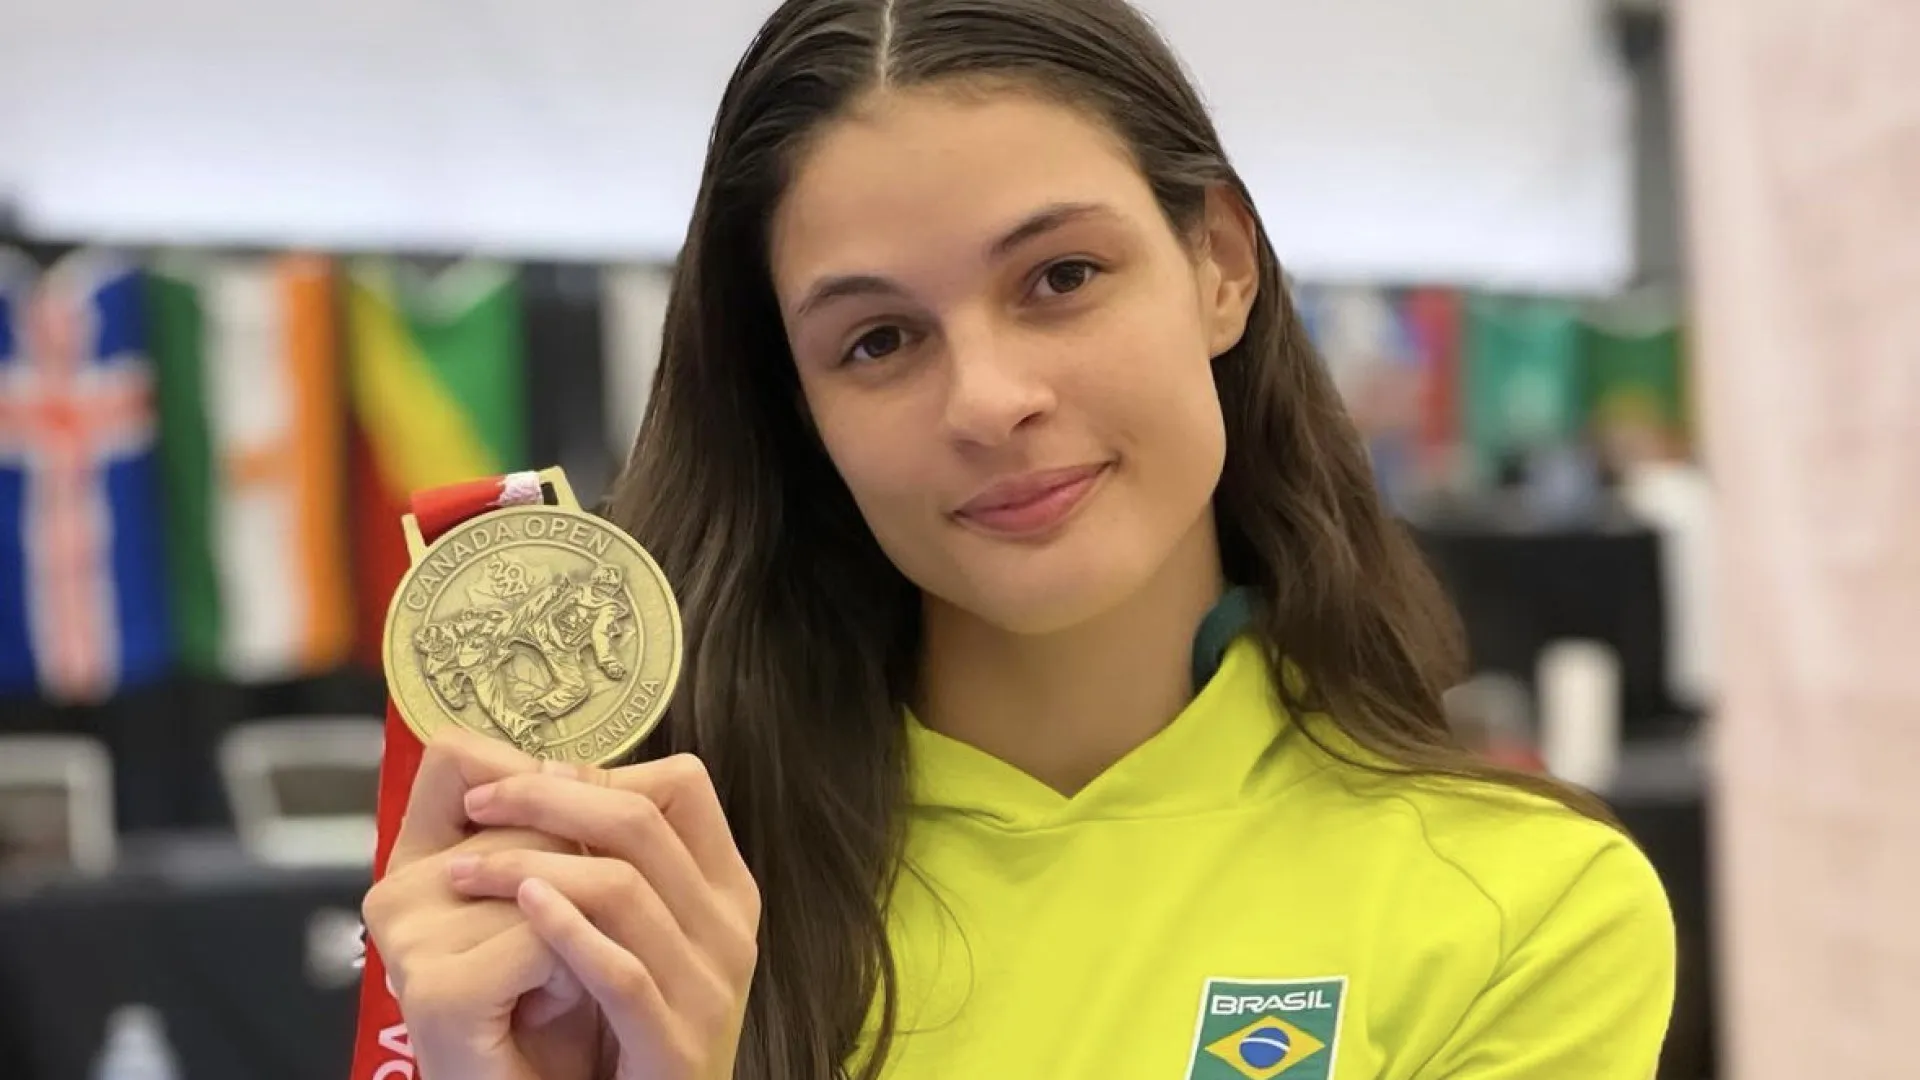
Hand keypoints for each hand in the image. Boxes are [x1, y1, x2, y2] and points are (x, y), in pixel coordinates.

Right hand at [361, 729, 602, 1079]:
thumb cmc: (565, 1004)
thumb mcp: (554, 897)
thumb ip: (551, 830)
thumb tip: (576, 767)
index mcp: (417, 861)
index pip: (456, 756)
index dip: (531, 777)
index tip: (566, 828)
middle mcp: (398, 892)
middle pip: (531, 816)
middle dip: (582, 873)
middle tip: (565, 944)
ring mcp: (410, 940)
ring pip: (550, 872)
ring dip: (590, 925)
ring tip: (567, 977)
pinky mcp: (435, 989)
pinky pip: (545, 936)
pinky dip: (580, 968)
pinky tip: (562, 1000)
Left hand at [449, 754, 761, 1079]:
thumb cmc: (634, 1029)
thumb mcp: (642, 936)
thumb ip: (622, 867)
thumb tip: (555, 777)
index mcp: (726, 891)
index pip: (683, 787)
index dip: (601, 771)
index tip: (532, 778)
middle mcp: (729, 930)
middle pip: (642, 823)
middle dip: (547, 799)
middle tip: (477, 807)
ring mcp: (710, 990)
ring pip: (624, 887)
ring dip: (530, 865)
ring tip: (465, 870)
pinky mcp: (677, 1047)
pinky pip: (622, 972)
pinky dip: (566, 932)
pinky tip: (520, 910)